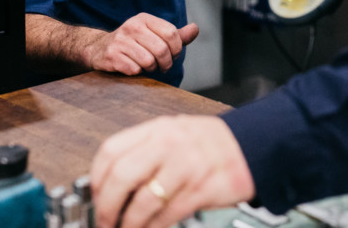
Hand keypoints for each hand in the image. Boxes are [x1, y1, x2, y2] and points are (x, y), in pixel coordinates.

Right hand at [86, 14, 198, 75]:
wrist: (99, 49)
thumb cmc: (133, 44)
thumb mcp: (153, 35)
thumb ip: (176, 35)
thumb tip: (196, 28)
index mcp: (144, 19)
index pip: (172, 33)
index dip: (177, 49)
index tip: (174, 55)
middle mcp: (132, 26)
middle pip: (162, 49)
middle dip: (166, 63)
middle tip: (163, 66)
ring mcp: (120, 41)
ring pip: (149, 61)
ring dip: (151, 69)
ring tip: (147, 66)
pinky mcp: (112, 55)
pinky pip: (135, 69)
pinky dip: (137, 73)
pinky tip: (133, 68)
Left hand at [91, 115, 255, 227]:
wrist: (254, 146)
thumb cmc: (211, 144)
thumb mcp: (175, 135)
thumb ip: (144, 151)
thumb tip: (110, 181)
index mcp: (159, 129)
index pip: (112, 150)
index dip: (96, 178)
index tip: (94, 195)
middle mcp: (170, 144)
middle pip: (121, 176)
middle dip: (106, 206)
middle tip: (103, 220)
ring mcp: (187, 166)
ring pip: (142, 202)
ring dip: (128, 224)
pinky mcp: (201, 189)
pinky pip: (166, 215)